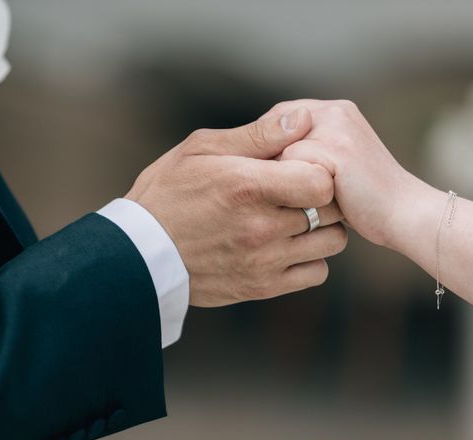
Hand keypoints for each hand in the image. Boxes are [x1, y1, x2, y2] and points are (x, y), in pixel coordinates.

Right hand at [126, 107, 347, 306]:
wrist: (140, 254)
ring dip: (321, 227)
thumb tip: (303, 119)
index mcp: (247, 187)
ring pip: (332, 243)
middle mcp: (261, 228)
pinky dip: (311, 258)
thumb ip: (256, 135)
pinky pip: (316, 273)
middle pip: (332, 210)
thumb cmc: (167, 193)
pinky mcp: (262, 287)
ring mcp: (264, 261)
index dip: (321, 170)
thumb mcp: (200, 149)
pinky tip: (288, 245)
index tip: (303, 167)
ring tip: (294, 218)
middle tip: (301, 190)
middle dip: (323, 196)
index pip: (323, 182)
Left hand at [277, 100, 421, 246]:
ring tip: (309, 198)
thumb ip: (301, 149)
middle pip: (271, 134)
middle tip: (287, 190)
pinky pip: (289, 169)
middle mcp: (335, 110)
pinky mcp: (337, 150)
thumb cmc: (362, 199)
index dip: (266, 150)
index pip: (276, 118)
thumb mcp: (329, 164)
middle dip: (271, 164)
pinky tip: (319, 203)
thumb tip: (253, 157)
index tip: (270, 177)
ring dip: (282, 180)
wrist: (404, 215)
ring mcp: (337, 128)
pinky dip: (295, 191)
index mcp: (335, 109)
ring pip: (277, 154)